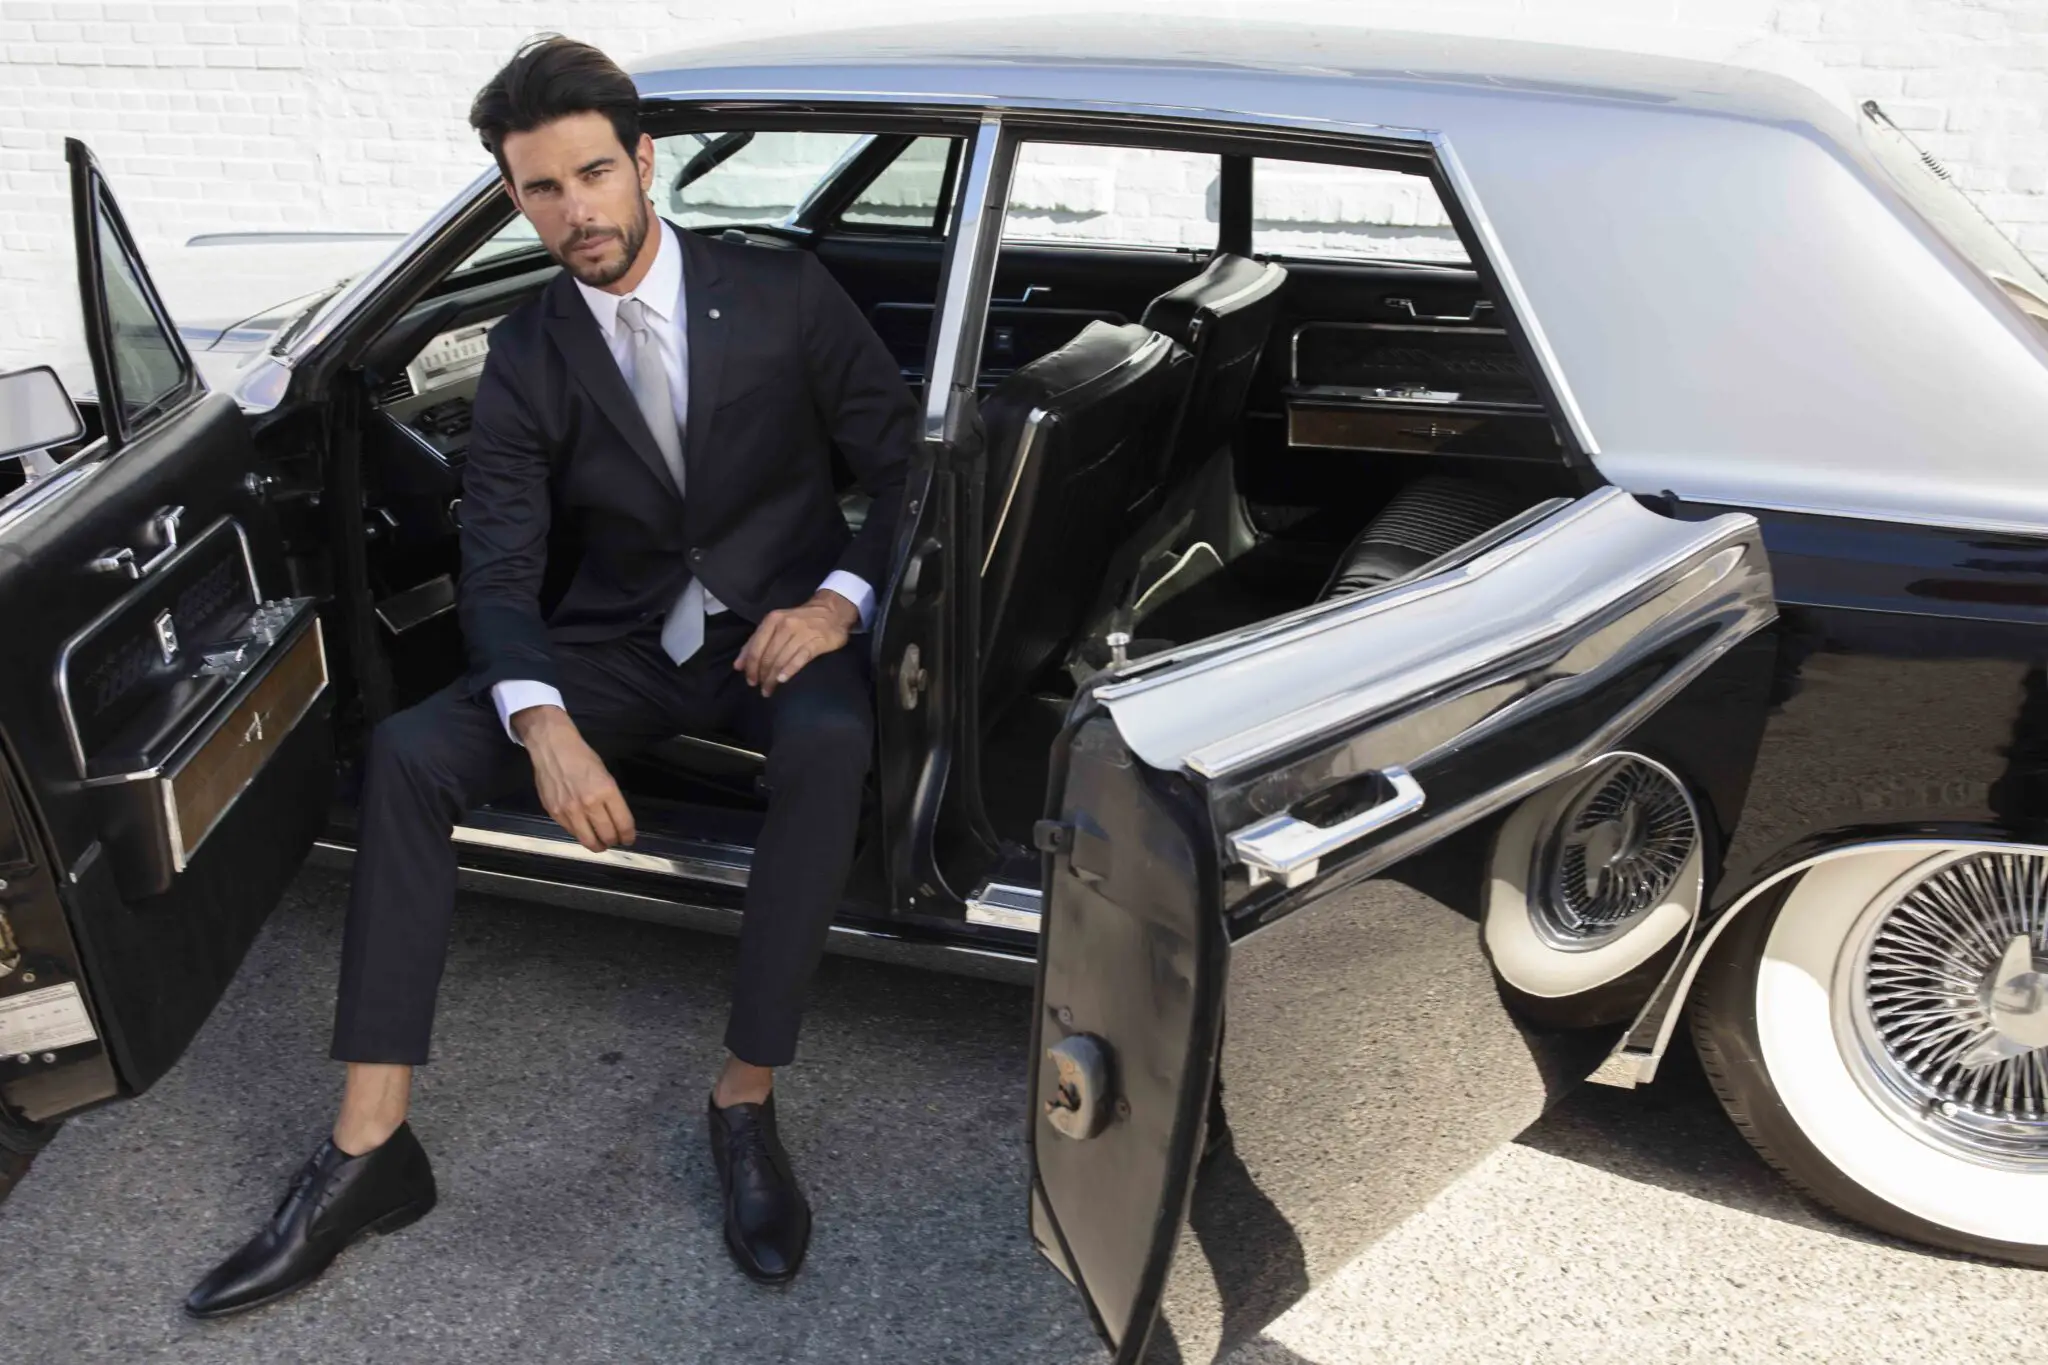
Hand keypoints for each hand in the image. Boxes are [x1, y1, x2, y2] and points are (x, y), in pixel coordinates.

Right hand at [511, 705, 635, 851]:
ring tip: (600, 843)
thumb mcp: (606, 776)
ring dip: (597, 845)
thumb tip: (617, 820)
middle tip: (614, 840)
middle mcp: (589, 803)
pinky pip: (572, 832)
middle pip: (607, 835)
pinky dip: (580, 834)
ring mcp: (570, 810)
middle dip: (613, 841)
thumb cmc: (583, 758)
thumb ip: (611, 800)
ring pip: (588, 840)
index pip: (623, 823)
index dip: (628, 836)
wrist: (553, 748)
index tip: (628, 839)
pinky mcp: (555, 813)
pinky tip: (584, 831)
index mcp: (606, 791)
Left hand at [735, 590, 857, 695]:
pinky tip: (783, 680)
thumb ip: (756, 642)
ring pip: (781, 659)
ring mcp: (801, 633)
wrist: (832, 611)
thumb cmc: (800, 621)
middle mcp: (785, 625)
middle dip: (762, 675)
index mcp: (772, 620)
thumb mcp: (776, 625)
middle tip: (761, 689)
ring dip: (772, 678)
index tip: (750, 681)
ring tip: (770, 690)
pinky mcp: (817, 642)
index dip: (751, 667)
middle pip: (767, 655)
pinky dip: (789, 670)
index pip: (756, 647)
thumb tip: (738, 665)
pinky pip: (799, 658)